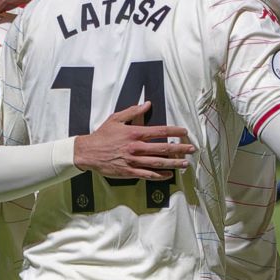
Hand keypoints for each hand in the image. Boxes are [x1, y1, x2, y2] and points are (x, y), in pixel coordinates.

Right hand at [72, 102, 194, 178]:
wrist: (88, 152)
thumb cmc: (102, 135)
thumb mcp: (116, 119)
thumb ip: (133, 111)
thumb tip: (147, 104)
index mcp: (135, 133)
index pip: (160, 130)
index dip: (174, 130)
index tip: (184, 132)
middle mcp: (136, 147)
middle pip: (163, 148)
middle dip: (180, 148)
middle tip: (192, 149)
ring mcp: (134, 161)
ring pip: (158, 163)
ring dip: (173, 163)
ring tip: (185, 163)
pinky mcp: (129, 172)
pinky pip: (148, 175)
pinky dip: (160, 175)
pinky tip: (169, 175)